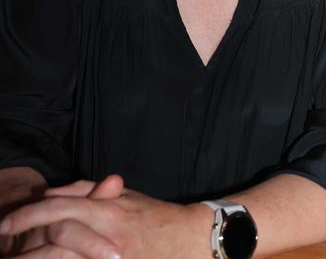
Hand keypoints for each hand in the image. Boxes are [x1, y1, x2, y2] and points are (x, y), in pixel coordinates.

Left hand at [0, 178, 205, 258]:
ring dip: (38, 257)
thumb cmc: (155, 216)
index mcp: (107, 210)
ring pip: (63, 257)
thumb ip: (90, 192)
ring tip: (18, 258)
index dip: (29, 214)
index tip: (7, 222)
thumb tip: (53, 192)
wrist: (188, 240)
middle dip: (25, 236)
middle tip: (3, 240)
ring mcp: (109, 257)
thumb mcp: (125, 197)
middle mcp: (105, 234)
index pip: (59, 207)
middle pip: (56, 231)